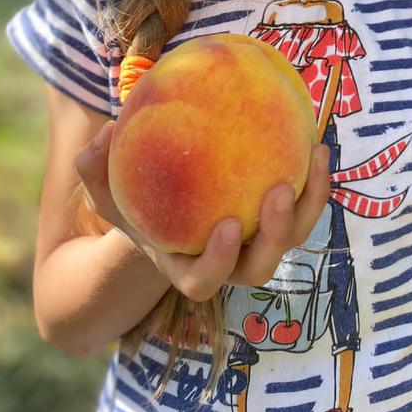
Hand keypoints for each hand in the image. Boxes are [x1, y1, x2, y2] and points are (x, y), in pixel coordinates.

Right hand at [75, 122, 331, 301]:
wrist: (168, 202)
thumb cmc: (134, 197)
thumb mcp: (105, 185)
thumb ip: (94, 167)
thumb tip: (106, 131)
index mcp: (187, 267)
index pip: (204, 280)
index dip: (219, 263)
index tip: (228, 227)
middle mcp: (230, 261)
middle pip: (261, 267)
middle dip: (277, 235)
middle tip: (280, 191)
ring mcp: (258, 241)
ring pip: (295, 234)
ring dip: (310, 202)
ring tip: (316, 156)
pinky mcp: (281, 216)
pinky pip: (306, 201)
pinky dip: (315, 176)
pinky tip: (317, 138)